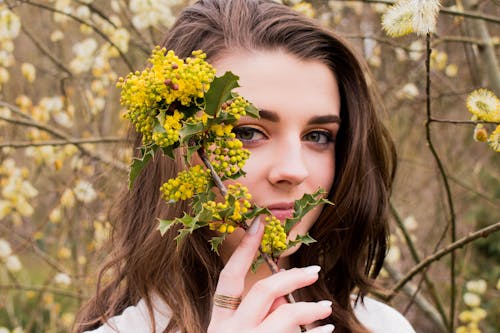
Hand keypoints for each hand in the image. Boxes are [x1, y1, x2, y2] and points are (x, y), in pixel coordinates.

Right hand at [208, 218, 333, 332]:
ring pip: (285, 314)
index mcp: (219, 321)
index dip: (244, 249)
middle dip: (292, 277)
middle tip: (314, 272)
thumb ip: (256, 312)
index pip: (229, 277)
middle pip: (263, 290)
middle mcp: (230, 330)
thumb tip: (282, 291)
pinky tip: (326, 329)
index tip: (259, 223)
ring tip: (325, 307)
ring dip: (309, 307)